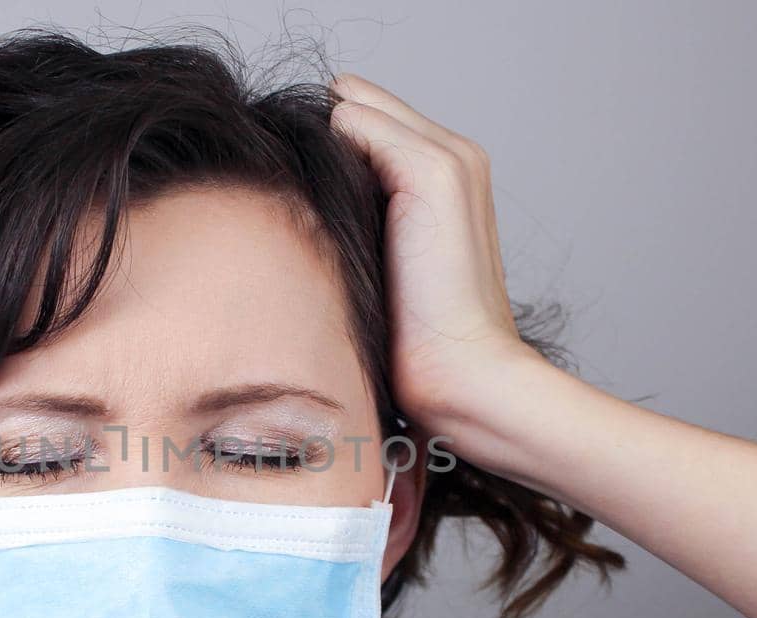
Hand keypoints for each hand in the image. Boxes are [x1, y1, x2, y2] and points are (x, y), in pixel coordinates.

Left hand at [327, 72, 547, 434]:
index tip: (303, 194)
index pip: (372, 125)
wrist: (463, 371)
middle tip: (292, 191)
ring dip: (320, 146)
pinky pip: (354, 121)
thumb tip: (300, 189)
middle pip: (362, 106)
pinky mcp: (432, 170)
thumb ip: (356, 217)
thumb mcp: (379, 264)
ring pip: (354, 108)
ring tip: (303, 203)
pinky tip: (316, 202)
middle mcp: (454, 156)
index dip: (330, 150)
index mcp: (448, 179)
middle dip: (322, 138)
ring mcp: (448, 157)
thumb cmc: (417, 338)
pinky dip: (325, 150)